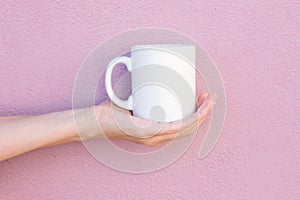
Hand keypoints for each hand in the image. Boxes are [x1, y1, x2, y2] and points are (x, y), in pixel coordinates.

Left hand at [90, 93, 214, 145]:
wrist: (95, 121)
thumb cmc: (112, 113)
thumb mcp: (132, 103)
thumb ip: (143, 94)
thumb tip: (149, 74)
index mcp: (157, 133)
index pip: (183, 126)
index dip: (198, 114)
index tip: (203, 99)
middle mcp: (158, 138)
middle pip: (189, 127)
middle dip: (204, 112)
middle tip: (210, 97)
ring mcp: (153, 136)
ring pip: (186, 128)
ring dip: (201, 115)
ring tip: (208, 100)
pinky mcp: (147, 131)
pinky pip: (174, 128)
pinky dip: (189, 120)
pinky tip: (198, 112)